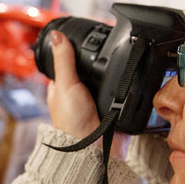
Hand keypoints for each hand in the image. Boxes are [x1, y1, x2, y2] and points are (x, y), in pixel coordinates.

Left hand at [46, 30, 129, 159]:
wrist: (93, 148)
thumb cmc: (72, 123)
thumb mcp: (65, 85)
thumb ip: (64, 60)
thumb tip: (56, 35)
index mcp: (64, 87)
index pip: (70, 61)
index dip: (78, 51)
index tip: (88, 38)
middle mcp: (80, 93)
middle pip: (93, 69)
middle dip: (100, 64)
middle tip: (109, 55)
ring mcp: (98, 100)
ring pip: (109, 80)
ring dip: (114, 76)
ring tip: (119, 69)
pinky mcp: (114, 108)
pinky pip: (122, 92)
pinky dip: (125, 88)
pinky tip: (128, 83)